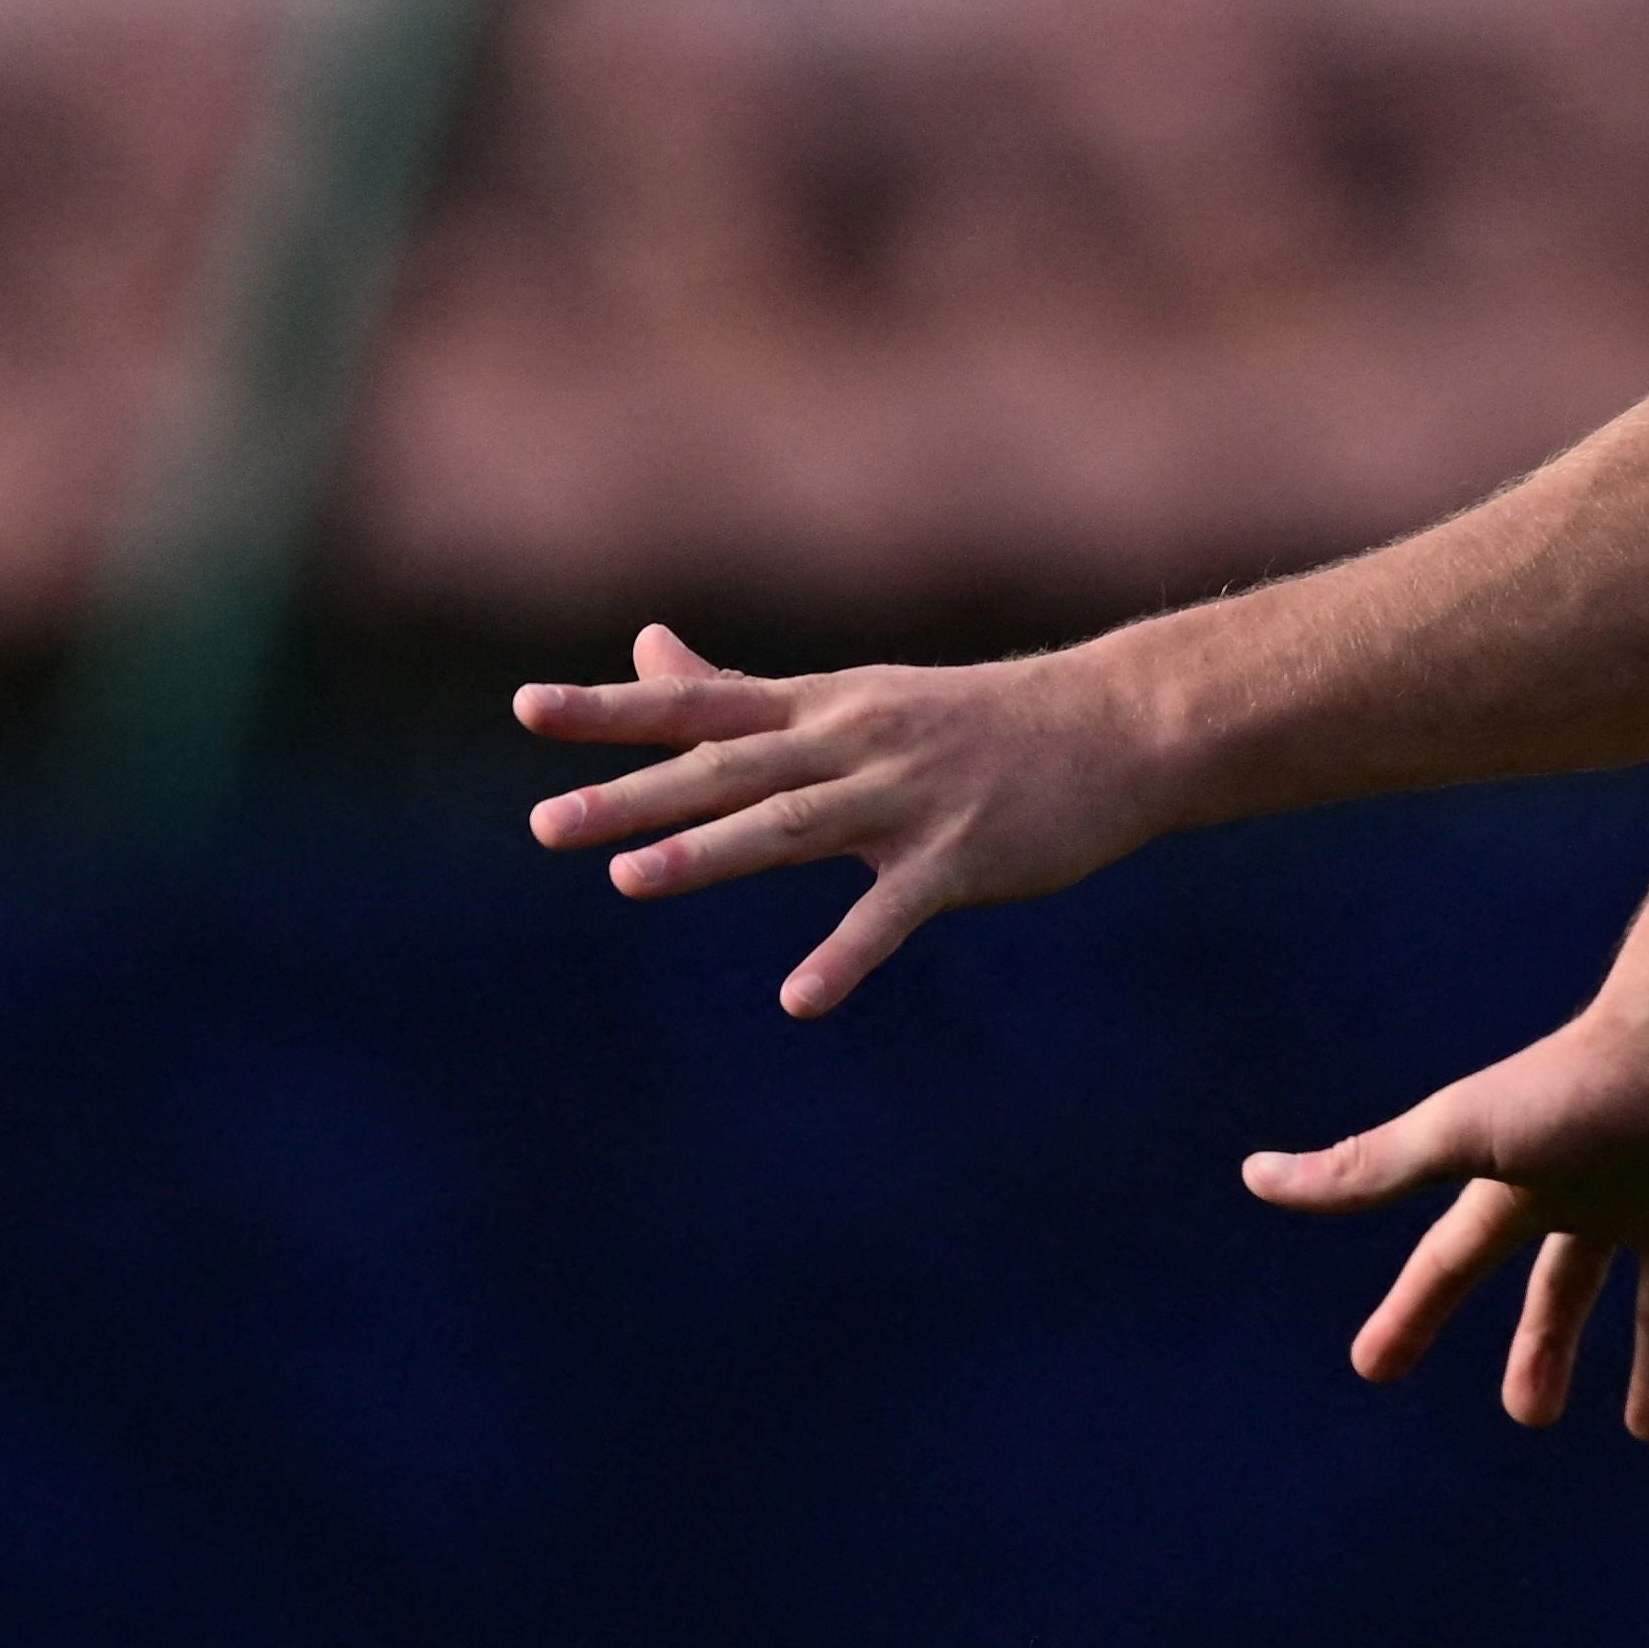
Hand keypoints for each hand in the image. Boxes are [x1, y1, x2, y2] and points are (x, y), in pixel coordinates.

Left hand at [514, 622, 1167, 1016]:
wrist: (1120, 724)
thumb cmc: (978, 718)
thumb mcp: (854, 695)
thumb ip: (740, 691)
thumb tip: (641, 649)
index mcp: (823, 709)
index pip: (700, 704)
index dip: (613, 711)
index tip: (528, 710)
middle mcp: (853, 744)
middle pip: (728, 768)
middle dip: (634, 796)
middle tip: (545, 823)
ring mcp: (907, 799)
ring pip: (793, 825)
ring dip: (712, 852)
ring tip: (631, 880)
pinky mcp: (960, 857)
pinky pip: (892, 911)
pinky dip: (846, 955)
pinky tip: (801, 998)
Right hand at [1242, 1008, 1648, 1432]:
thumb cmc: (1577, 1086)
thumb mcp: (1463, 1135)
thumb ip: (1372, 1168)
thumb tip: (1256, 1175)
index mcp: (1518, 1182)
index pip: (1450, 1261)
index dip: (1412, 1313)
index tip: (1374, 1368)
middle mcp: (1587, 1191)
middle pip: (1554, 1287)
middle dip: (1537, 1349)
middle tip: (1530, 1416)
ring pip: (1643, 1297)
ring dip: (1640, 1359)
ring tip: (1641, 1428)